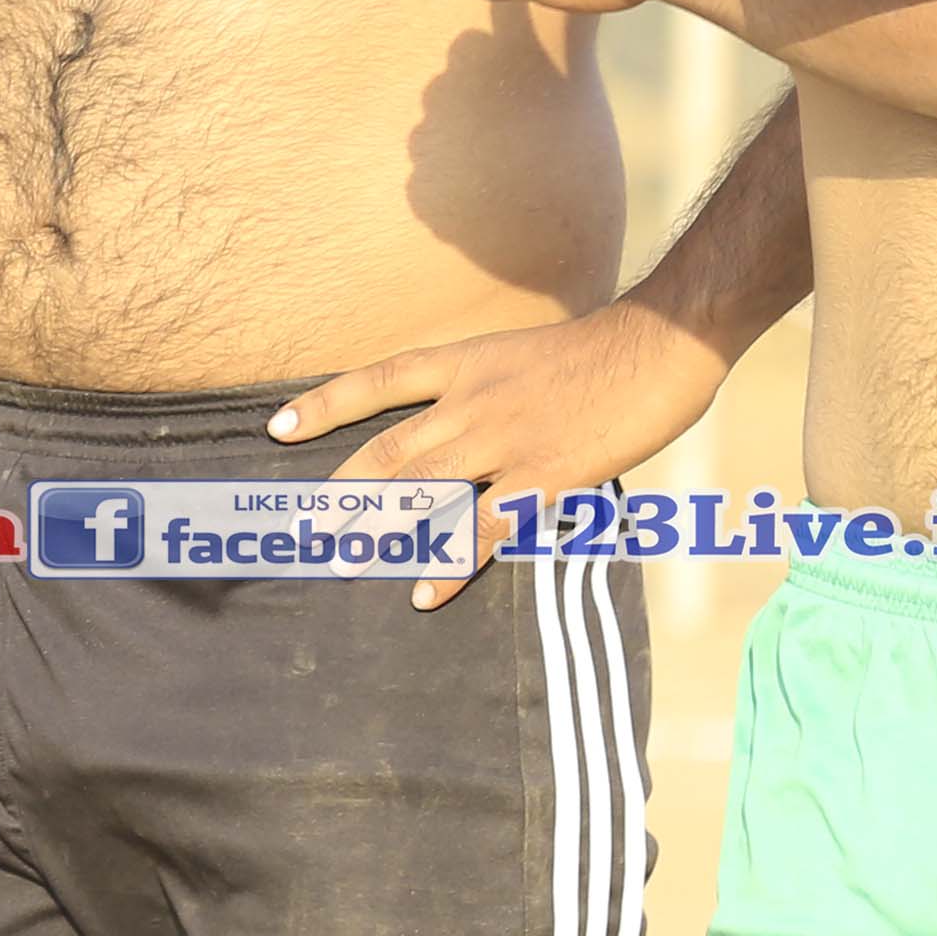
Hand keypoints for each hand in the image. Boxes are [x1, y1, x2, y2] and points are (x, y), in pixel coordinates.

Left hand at [275, 302, 733, 611]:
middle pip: (387, 450)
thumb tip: (459, 421)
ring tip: (342, 562)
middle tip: (301, 525)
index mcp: (464, 365)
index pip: (377, 381)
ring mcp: (504, 441)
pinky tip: (423, 593)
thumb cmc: (601, 350)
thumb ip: (484, 388)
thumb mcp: (522, 354)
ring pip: (422, 490)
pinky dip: (450, 564)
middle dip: (339, 490)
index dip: (323, 405)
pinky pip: (484, 529)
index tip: (278, 429)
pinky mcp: (544, 478)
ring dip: (376, 530)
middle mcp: (471, 402)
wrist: (659, 343)